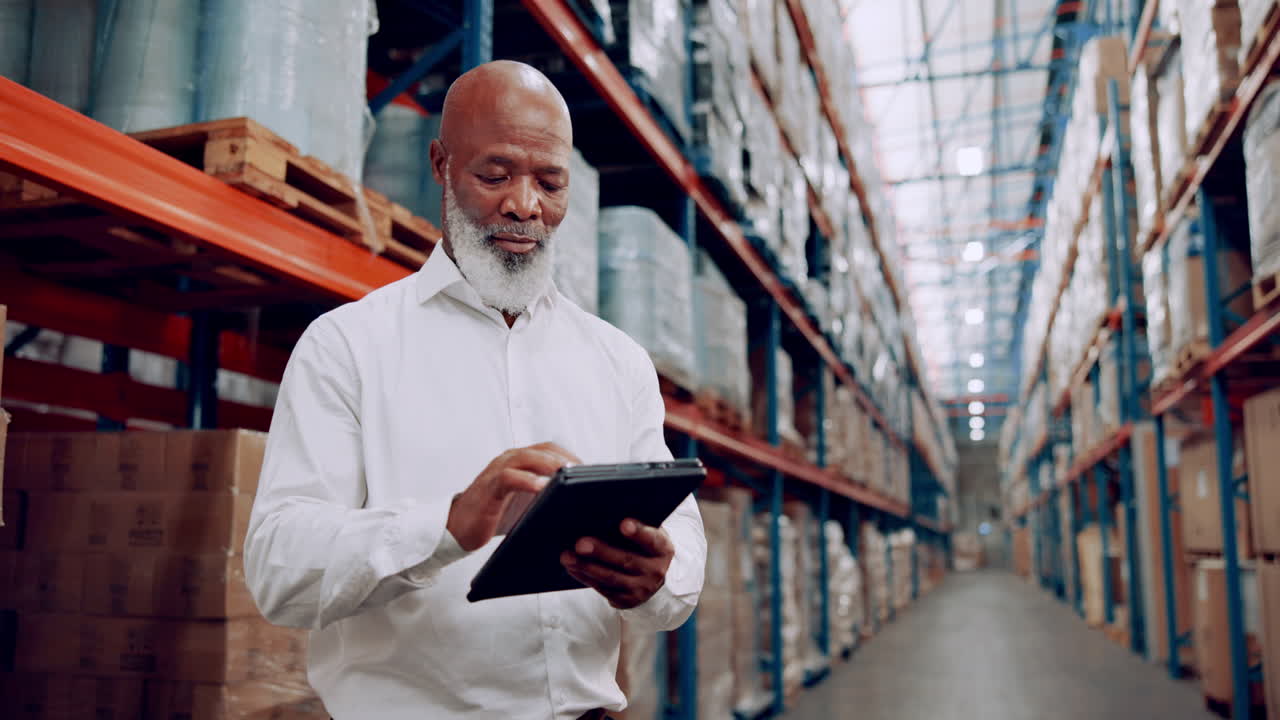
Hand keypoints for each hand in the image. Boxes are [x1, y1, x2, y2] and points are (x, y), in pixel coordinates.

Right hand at [446, 442, 580, 551]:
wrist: (457, 527)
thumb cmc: (495, 515)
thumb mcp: (526, 503)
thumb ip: (545, 496)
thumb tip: (578, 504)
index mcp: (520, 461)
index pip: (551, 449)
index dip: (572, 456)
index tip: (592, 472)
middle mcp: (510, 460)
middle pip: (544, 449)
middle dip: (568, 459)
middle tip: (587, 474)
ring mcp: (499, 470)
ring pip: (528, 457)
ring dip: (550, 465)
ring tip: (569, 476)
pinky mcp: (490, 487)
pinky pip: (509, 477)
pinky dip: (527, 480)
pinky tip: (542, 488)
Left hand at [560, 519, 673, 608]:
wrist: (660, 581)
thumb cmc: (648, 548)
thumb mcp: (652, 535)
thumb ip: (638, 526)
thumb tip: (608, 509)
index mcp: (662, 549)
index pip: (652, 540)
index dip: (639, 533)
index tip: (623, 523)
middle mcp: (655, 571)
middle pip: (625, 560)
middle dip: (601, 551)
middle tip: (580, 543)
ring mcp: (641, 588)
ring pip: (610, 577)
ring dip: (586, 566)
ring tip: (567, 556)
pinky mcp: (626, 600)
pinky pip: (603, 589)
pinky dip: (585, 577)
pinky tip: (572, 567)